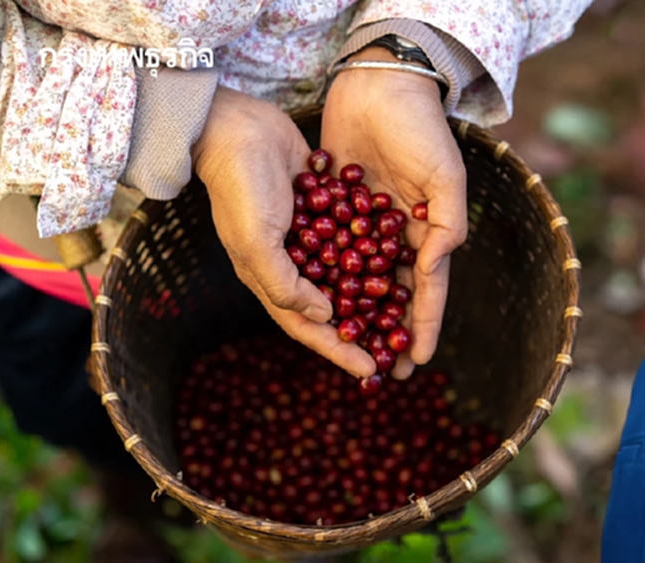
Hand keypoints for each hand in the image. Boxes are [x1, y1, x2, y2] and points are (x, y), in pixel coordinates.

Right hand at [192, 86, 376, 377]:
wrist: (239, 128)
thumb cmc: (241, 188)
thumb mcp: (256, 244)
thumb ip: (285, 284)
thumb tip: (325, 316)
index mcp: (270, 276)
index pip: (309, 326)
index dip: (339, 350)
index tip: (371, 370)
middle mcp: (292, 261)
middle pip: (334, 307)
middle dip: (362, 330)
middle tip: (395, 349)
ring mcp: (309, 235)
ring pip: (347, 274)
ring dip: (373, 293)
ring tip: (406, 311)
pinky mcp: (325, 208)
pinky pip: (353, 237)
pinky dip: (373, 251)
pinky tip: (403, 260)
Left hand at [322, 48, 467, 378]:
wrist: (380, 86)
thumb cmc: (421, 130)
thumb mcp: (446, 176)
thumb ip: (448, 224)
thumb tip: (436, 268)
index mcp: (431, 231)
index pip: (427, 290)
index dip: (423, 326)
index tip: (417, 361)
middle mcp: (401, 235)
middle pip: (394, 294)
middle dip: (390, 331)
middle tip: (383, 369)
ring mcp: (369, 224)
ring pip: (361, 279)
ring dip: (357, 313)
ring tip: (348, 345)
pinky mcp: (340, 208)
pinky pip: (334, 249)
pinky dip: (329, 275)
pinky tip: (316, 301)